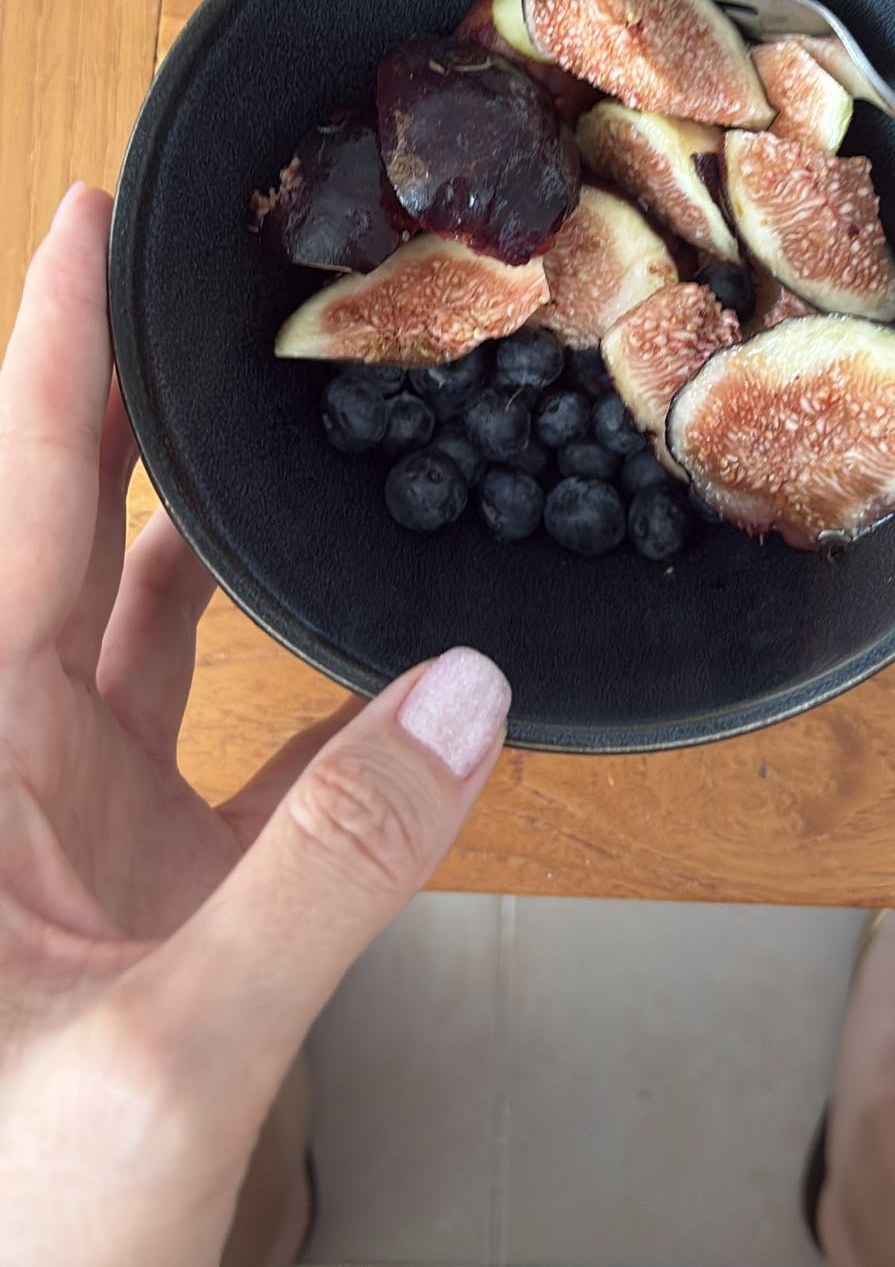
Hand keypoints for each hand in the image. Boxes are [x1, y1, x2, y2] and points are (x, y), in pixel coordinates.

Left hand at [0, 185, 509, 1266]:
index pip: (15, 502)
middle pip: (79, 539)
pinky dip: (317, 714)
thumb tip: (461, 701)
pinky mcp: (143, 910)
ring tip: (286, 428)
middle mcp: (7, 776)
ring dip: (212, 537)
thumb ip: (328, 871)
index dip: (51, 351)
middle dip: (133, 405)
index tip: (94, 220)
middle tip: (209, 288)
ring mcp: (71, 841)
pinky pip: (243, 771)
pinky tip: (390, 677)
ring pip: (148, 637)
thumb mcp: (165, 1061)